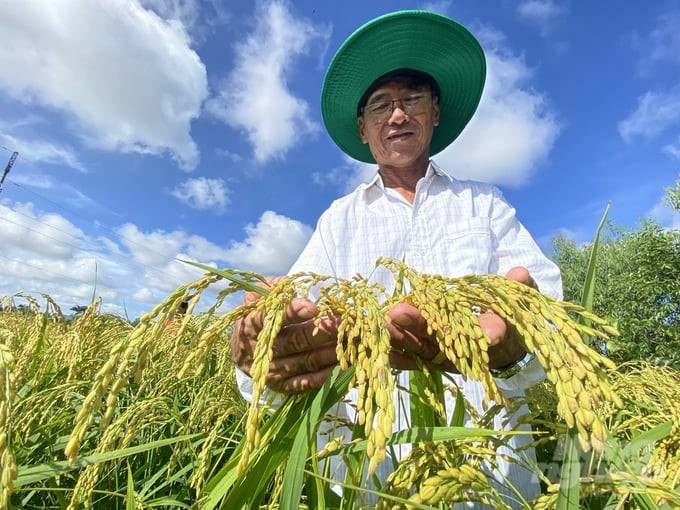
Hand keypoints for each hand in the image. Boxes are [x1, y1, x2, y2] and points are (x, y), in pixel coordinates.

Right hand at [231, 279, 339, 393]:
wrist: (244, 352)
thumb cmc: (260, 317)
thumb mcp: (259, 298)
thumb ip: (272, 287)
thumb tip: (287, 283)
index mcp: (252, 324)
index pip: (271, 317)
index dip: (292, 312)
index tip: (314, 306)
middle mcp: (263, 350)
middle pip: (296, 341)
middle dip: (324, 331)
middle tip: (346, 322)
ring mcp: (273, 371)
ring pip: (307, 361)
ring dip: (333, 351)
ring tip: (354, 339)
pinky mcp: (283, 386)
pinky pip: (309, 381)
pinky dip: (329, 373)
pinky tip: (347, 361)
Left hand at [385, 266, 537, 371]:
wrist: (502, 345)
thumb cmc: (508, 316)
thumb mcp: (519, 300)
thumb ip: (521, 287)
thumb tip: (520, 273)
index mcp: (493, 333)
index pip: (492, 332)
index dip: (490, 331)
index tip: (487, 332)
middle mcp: (467, 349)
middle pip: (443, 338)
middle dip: (420, 326)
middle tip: (397, 312)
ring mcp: (449, 357)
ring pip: (424, 348)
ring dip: (402, 338)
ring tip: (382, 325)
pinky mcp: (436, 360)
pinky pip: (416, 361)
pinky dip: (400, 359)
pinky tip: (383, 352)